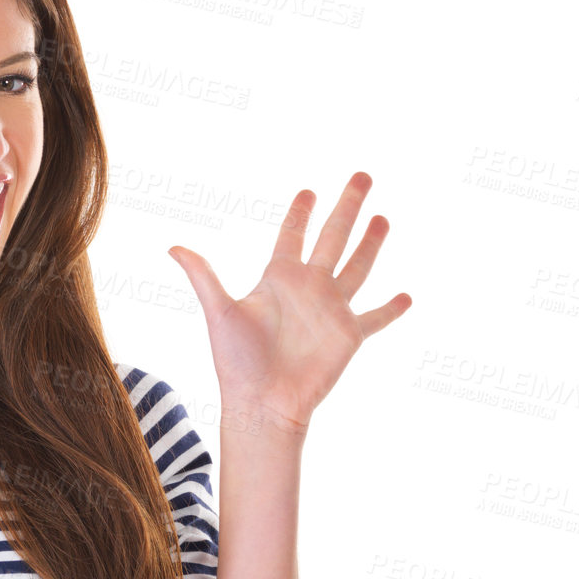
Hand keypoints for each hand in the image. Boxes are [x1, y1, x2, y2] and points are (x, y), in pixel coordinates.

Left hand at [167, 171, 410, 434]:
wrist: (262, 403)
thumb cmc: (237, 361)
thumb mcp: (219, 311)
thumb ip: (203, 276)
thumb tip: (172, 246)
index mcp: (278, 278)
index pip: (292, 235)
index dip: (300, 213)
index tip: (308, 191)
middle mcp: (308, 288)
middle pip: (333, 236)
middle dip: (348, 206)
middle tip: (362, 175)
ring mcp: (331, 310)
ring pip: (359, 266)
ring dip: (372, 243)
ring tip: (383, 218)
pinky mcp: (349, 335)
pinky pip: (376, 318)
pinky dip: (392, 308)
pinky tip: (407, 296)